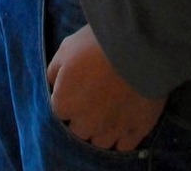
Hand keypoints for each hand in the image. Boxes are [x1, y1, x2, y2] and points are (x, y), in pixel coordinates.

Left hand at [46, 24, 165, 151]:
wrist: (137, 46)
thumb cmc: (97, 44)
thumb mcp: (66, 48)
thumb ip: (55, 71)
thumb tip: (54, 85)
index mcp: (65, 104)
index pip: (60, 110)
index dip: (69, 97)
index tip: (78, 85)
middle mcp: (86, 124)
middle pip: (79, 129)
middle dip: (84, 116)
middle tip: (95, 95)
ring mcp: (112, 130)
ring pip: (100, 141)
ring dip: (101, 129)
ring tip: (111, 109)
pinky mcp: (136, 131)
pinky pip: (124, 146)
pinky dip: (123, 136)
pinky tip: (124, 121)